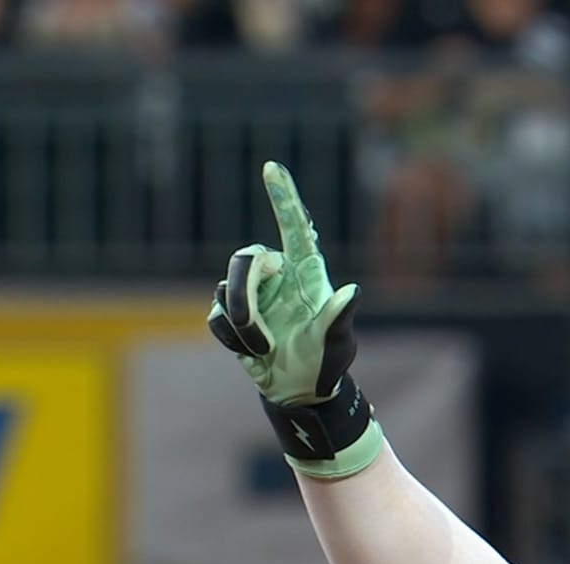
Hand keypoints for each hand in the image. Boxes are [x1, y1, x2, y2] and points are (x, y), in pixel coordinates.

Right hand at [208, 161, 360, 406]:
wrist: (301, 390)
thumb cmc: (326, 362)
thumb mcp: (338, 343)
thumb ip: (339, 318)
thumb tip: (353, 292)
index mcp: (306, 273)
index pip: (296, 228)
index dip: (284, 198)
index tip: (272, 167)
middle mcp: (278, 276)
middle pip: (245, 259)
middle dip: (241, 292)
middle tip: (249, 326)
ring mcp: (252, 294)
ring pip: (224, 289)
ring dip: (242, 324)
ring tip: (265, 349)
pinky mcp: (230, 314)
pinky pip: (216, 316)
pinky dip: (232, 338)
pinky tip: (253, 352)